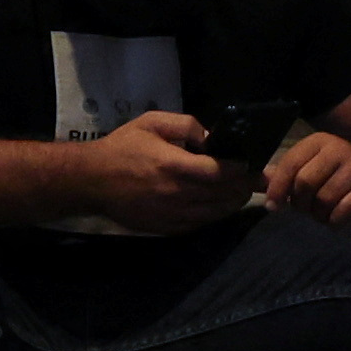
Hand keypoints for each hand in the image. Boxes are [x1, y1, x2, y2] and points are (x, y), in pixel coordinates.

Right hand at [76, 110, 254, 230]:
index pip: (220, 171)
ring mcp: (173, 213)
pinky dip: (215, 214)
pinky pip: (201, 223)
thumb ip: (185, 124)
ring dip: (234, 202)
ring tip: (244, 192)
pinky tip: (220, 205)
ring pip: (217, 212)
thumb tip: (211, 138)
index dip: (242, 169)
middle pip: (224, 194)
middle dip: (245, 186)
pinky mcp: (168, 227)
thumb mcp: (150, 122)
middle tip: (258, 180)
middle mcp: (178, 193)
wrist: (91, 181)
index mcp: (174, 165)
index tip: (253, 164)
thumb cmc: (121, 148)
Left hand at [260, 128, 350, 228]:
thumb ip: (286, 174)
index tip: (273, 206)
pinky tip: (337, 219)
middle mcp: (338, 149)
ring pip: (324, 199)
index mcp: (318, 142)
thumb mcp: (313, 168)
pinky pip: (343, 211)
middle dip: (300, 204)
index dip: (277, 188)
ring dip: (319, 215)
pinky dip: (335, 221)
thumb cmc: (340, 176)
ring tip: (324, 214)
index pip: (289, 164)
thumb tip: (258, 182)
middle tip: (307, 210)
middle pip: (305, 183)